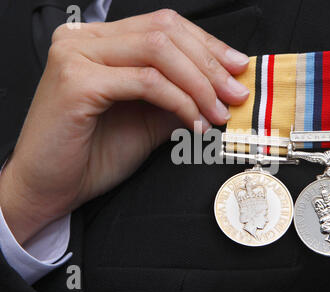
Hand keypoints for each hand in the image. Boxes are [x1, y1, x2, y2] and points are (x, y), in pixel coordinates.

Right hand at [0, 9, 248, 243]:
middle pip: (165, 31)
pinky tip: (195, 123)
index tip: (238, 68)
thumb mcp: (149, 119)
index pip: (164, 26)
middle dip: (210, 64)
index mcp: (100, 41)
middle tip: (236, 93)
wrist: (51, 188)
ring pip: (158, 51)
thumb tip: (222, 89)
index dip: (207, 45)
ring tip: (219, 112)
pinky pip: (146, 82)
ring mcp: (76, 55)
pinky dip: (179, 101)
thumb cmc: (94, 155)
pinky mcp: (76, 80)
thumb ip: (179, 97)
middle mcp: (84, 38)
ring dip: (199, 84)